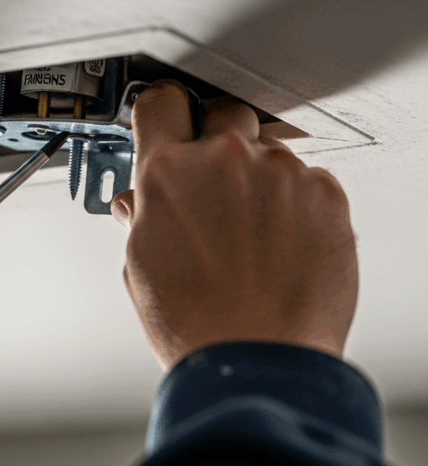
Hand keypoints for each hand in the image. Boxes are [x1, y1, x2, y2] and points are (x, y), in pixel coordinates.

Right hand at [111, 80, 358, 371]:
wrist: (258, 362)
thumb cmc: (197, 324)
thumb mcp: (141, 265)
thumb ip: (142, 216)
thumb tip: (140, 202)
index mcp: (167, 173)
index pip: (160, 103)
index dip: (162, 112)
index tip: (169, 119)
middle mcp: (224, 160)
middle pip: (220, 113)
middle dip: (213, 140)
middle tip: (213, 181)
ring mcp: (279, 174)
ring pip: (266, 149)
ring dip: (257, 176)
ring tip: (252, 230)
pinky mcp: (325, 194)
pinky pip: (306, 178)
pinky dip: (294, 201)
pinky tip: (281, 242)